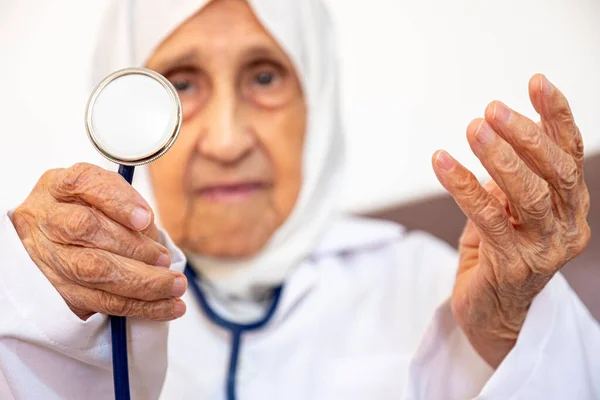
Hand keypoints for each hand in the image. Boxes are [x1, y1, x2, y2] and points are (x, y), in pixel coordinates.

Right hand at [11, 163, 187, 320]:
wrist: (60, 241)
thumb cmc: (93, 211)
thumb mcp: (111, 196)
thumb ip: (129, 206)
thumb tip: (147, 228)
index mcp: (59, 185)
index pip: (83, 183)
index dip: (116, 200)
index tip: (145, 218)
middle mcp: (44, 217)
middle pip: (84, 229)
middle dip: (133, 246)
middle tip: (165, 259)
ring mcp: (46, 255)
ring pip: (92, 271)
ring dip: (141, 282)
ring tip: (174, 285)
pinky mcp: (58, 289)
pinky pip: (99, 301)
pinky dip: (139, 306)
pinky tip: (167, 306)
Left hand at [431, 74, 589, 367]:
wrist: (492, 315)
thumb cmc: (498, 256)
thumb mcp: (509, 211)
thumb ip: (511, 178)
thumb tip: (497, 133)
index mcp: (571, 208)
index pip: (570, 154)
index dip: (557, 117)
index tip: (537, 82)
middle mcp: (567, 228)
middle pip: (556, 172)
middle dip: (525, 136)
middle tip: (492, 110)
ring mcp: (544, 250)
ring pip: (528, 195)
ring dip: (500, 158)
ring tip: (474, 129)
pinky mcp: (513, 267)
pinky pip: (487, 218)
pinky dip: (463, 185)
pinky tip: (443, 161)